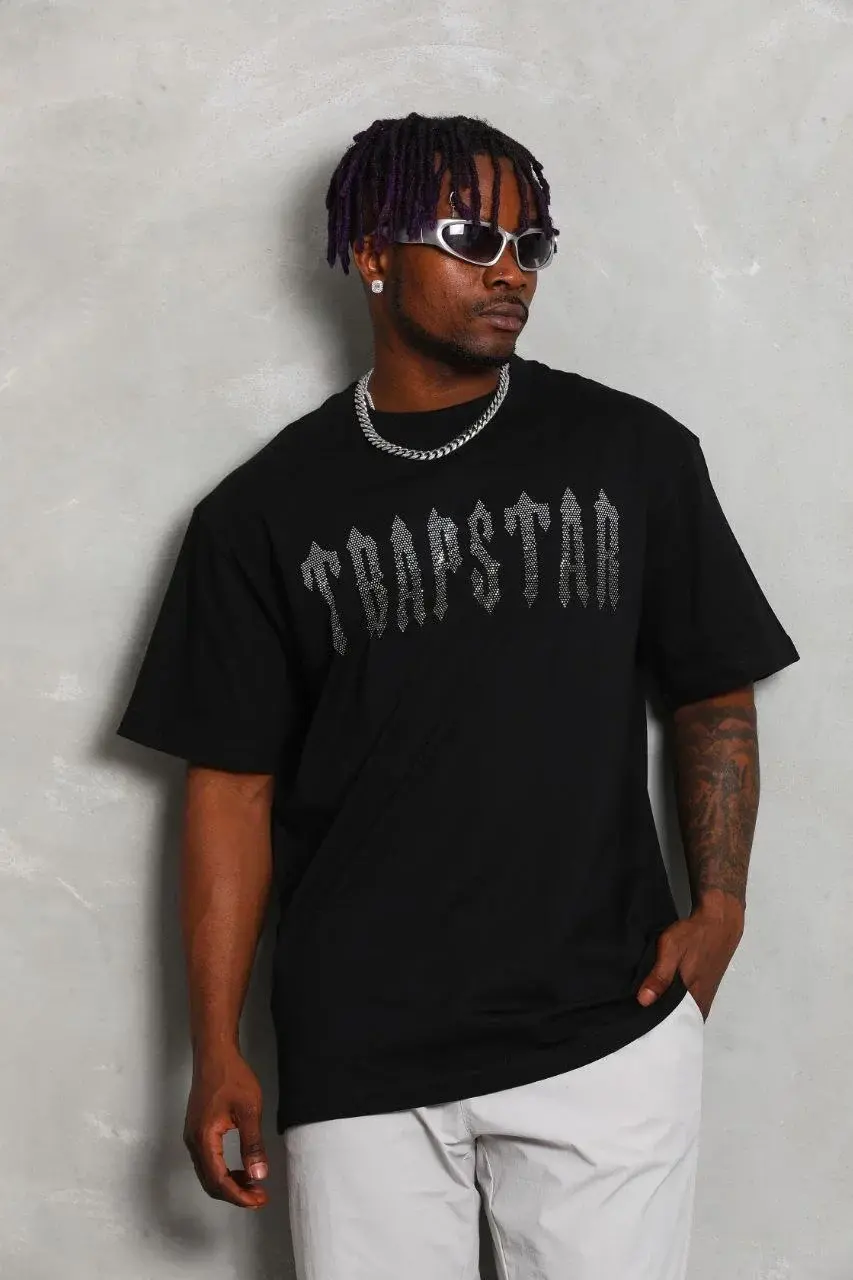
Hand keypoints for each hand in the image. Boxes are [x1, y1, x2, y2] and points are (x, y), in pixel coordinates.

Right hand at [183, 1046, 269, 1208]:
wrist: (214, 1053)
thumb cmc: (232, 1077)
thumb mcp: (249, 1110)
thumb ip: (253, 1145)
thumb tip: (258, 1176)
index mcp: (204, 1138)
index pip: (218, 1180)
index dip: (239, 1195)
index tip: (259, 1199)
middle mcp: (193, 1141)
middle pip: (210, 1182)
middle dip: (235, 1194)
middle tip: (259, 1196)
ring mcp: (192, 1136)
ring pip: (208, 1173)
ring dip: (230, 1184)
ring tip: (254, 1185)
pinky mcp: (197, 1130)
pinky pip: (208, 1161)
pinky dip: (224, 1171)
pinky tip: (241, 1168)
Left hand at [636, 890, 744, 1020]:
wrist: (719, 921)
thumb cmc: (695, 935)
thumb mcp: (671, 949)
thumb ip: (659, 976)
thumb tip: (644, 1001)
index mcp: (693, 995)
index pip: (675, 1024)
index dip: (659, 1028)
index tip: (642, 1030)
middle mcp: (702, 1000)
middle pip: (680, 1020)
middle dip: (662, 1022)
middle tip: (641, 1021)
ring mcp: (706, 994)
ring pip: (686, 1012)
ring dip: (671, 1012)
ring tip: (650, 1010)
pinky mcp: (706, 986)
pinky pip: (691, 1003)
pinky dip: (679, 1005)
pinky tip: (666, 998)